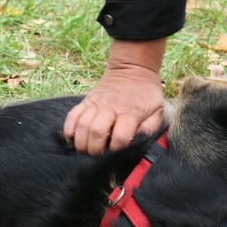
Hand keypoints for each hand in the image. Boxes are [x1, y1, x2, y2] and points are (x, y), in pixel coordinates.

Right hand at [64, 38, 166, 154]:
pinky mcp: (86, 101)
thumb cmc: (146, 94)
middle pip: (97, 132)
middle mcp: (111, 108)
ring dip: (82, 143)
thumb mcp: (158, 110)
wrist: (132, 70)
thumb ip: (150, 128)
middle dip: (96, 149)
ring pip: (82, 126)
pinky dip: (69, 130)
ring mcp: (96, 104)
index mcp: (130, 112)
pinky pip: (72, 116)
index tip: (116, 154)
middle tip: (98, 156)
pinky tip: (73, 140)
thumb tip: (139, 142)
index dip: (116, 150)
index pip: (120, 137)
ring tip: (86, 151)